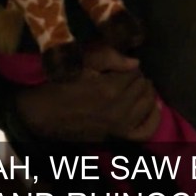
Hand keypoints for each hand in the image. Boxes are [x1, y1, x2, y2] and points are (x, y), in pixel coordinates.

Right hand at [15, 43, 158, 142]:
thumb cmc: (60, 84)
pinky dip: (153, 119)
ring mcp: (119, 126)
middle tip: (126, 75)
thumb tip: (136, 62)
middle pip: (143, 87)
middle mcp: (119, 109)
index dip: (129, 66)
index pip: (135, 72)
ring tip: (137, 86)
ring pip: (148, 104)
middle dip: (137, 78)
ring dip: (145, 92)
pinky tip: (154, 108)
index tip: (118, 66)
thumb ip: (110, 58)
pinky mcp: (117, 137)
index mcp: (110, 88)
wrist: (42, 114)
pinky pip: (145, 131)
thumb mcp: (81, 63)